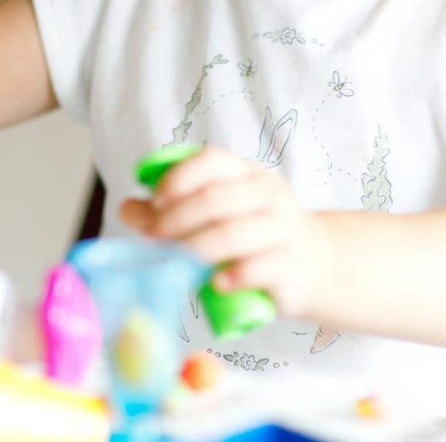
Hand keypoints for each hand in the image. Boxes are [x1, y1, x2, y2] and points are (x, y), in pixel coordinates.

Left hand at [120, 147, 331, 317]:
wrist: (317, 263)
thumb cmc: (255, 235)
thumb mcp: (218, 214)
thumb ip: (171, 210)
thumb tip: (127, 207)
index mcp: (246, 173)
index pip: (211, 161)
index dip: (179, 177)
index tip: (156, 200)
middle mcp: (268, 195)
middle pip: (216, 199)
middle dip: (177, 219)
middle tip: (154, 239)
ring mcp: (283, 230)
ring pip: (235, 233)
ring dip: (198, 248)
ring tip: (177, 262)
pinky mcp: (292, 266)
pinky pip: (261, 268)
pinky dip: (234, 275)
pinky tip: (215, 283)